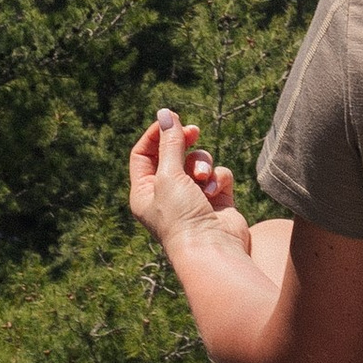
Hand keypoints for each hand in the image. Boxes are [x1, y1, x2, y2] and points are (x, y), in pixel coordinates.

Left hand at [127, 108, 248, 259]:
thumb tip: (166, 113)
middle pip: (173, 154)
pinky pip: (218, 174)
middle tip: (193, 131)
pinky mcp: (217, 199)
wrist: (212, 249)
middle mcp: (166, 194)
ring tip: (204, 179)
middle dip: (183, 143)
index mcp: (145, 192)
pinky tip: (216, 192)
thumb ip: (170, 143)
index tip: (171, 119)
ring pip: (198, 162)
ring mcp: (193, 197)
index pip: (144, 154)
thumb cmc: (181, 217)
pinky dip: (218, 178)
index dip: (156, 135)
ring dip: (203, 164)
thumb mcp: (169, 175)